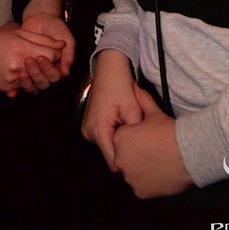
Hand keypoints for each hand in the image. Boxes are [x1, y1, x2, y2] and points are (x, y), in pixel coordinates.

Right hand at [0, 23, 65, 94]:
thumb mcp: (20, 33)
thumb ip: (43, 39)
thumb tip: (62, 45)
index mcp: (22, 49)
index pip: (51, 56)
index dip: (55, 54)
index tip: (52, 51)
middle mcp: (18, 66)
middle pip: (45, 70)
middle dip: (48, 65)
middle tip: (44, 59)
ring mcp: (13, 79)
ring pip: (36, 80)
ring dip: (37, 73)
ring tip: (31, 64)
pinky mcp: (8, 87)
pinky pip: (24, 86)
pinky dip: (26, 79)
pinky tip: (20, 70)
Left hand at [15, 13, 74, 93]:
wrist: (40, 18)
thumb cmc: (55, 27)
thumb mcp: (66, 37)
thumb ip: (68, 54)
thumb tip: (66, 73)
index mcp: (59, 66)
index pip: (55, 76)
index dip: (48, 69)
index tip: (40, 57)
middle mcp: (47, 71)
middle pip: (43, 82)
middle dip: (36, 74)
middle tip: (29, 61)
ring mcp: (35, 72)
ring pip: (33, 86)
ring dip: (27, 83)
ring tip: (21, 73)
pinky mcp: (24, 71)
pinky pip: (20, 85)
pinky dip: (16, 90)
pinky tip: (11, 92)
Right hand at [81, 49, 142, 170]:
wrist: (109, 67)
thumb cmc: (121, 85)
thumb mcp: (134, 110)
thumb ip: (136, 135)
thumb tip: (140, 153)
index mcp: (98, 131)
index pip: (113, 162)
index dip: (128, 162)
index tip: (141, 157)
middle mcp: (88, 132)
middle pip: (110, 154)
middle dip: (125, 151)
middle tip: (139, 140)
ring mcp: (87, 128)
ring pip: (107, 146)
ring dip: (120, 141)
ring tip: (131, 128)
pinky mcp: (90, 124)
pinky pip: (104, 137)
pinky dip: (115, 134)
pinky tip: (124, 124)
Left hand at [112, 82, 192, 198]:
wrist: (189, 153)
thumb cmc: (169, 132)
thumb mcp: (154, 112)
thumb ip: (141, 99)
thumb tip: (135, 86)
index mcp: (120, 140)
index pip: (120, 139)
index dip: (132, 137)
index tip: (144, 137)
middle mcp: (120, 160)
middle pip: (123, 157)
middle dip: (133, 153)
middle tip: (150, 149)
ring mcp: (130, 178)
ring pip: (130, 172)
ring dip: (138, 168)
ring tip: (155, 160)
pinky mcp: (140, 192)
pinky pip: (139, 186)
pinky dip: (146, 181)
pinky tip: (157, 172)